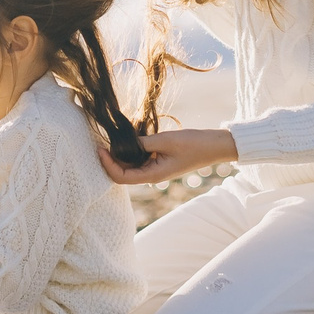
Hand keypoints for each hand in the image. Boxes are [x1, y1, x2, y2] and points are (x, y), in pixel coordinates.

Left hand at [97, 126, 236, 185]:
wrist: (214, 146)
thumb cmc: (192, 144)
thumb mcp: (165, 140)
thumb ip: (142, 143)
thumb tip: (121, 143)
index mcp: (153, 175)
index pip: (121, 177)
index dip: (107, 165)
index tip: (100, 148)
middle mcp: (152, 175)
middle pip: (123, 172)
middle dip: (110, 159)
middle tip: (102, 140)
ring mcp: (155, 169)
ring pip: (130, 165)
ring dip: (120, 154)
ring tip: (114, 136)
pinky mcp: (159, 161)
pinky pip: (140, 158)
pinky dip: (132, 149)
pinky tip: (130, 136)